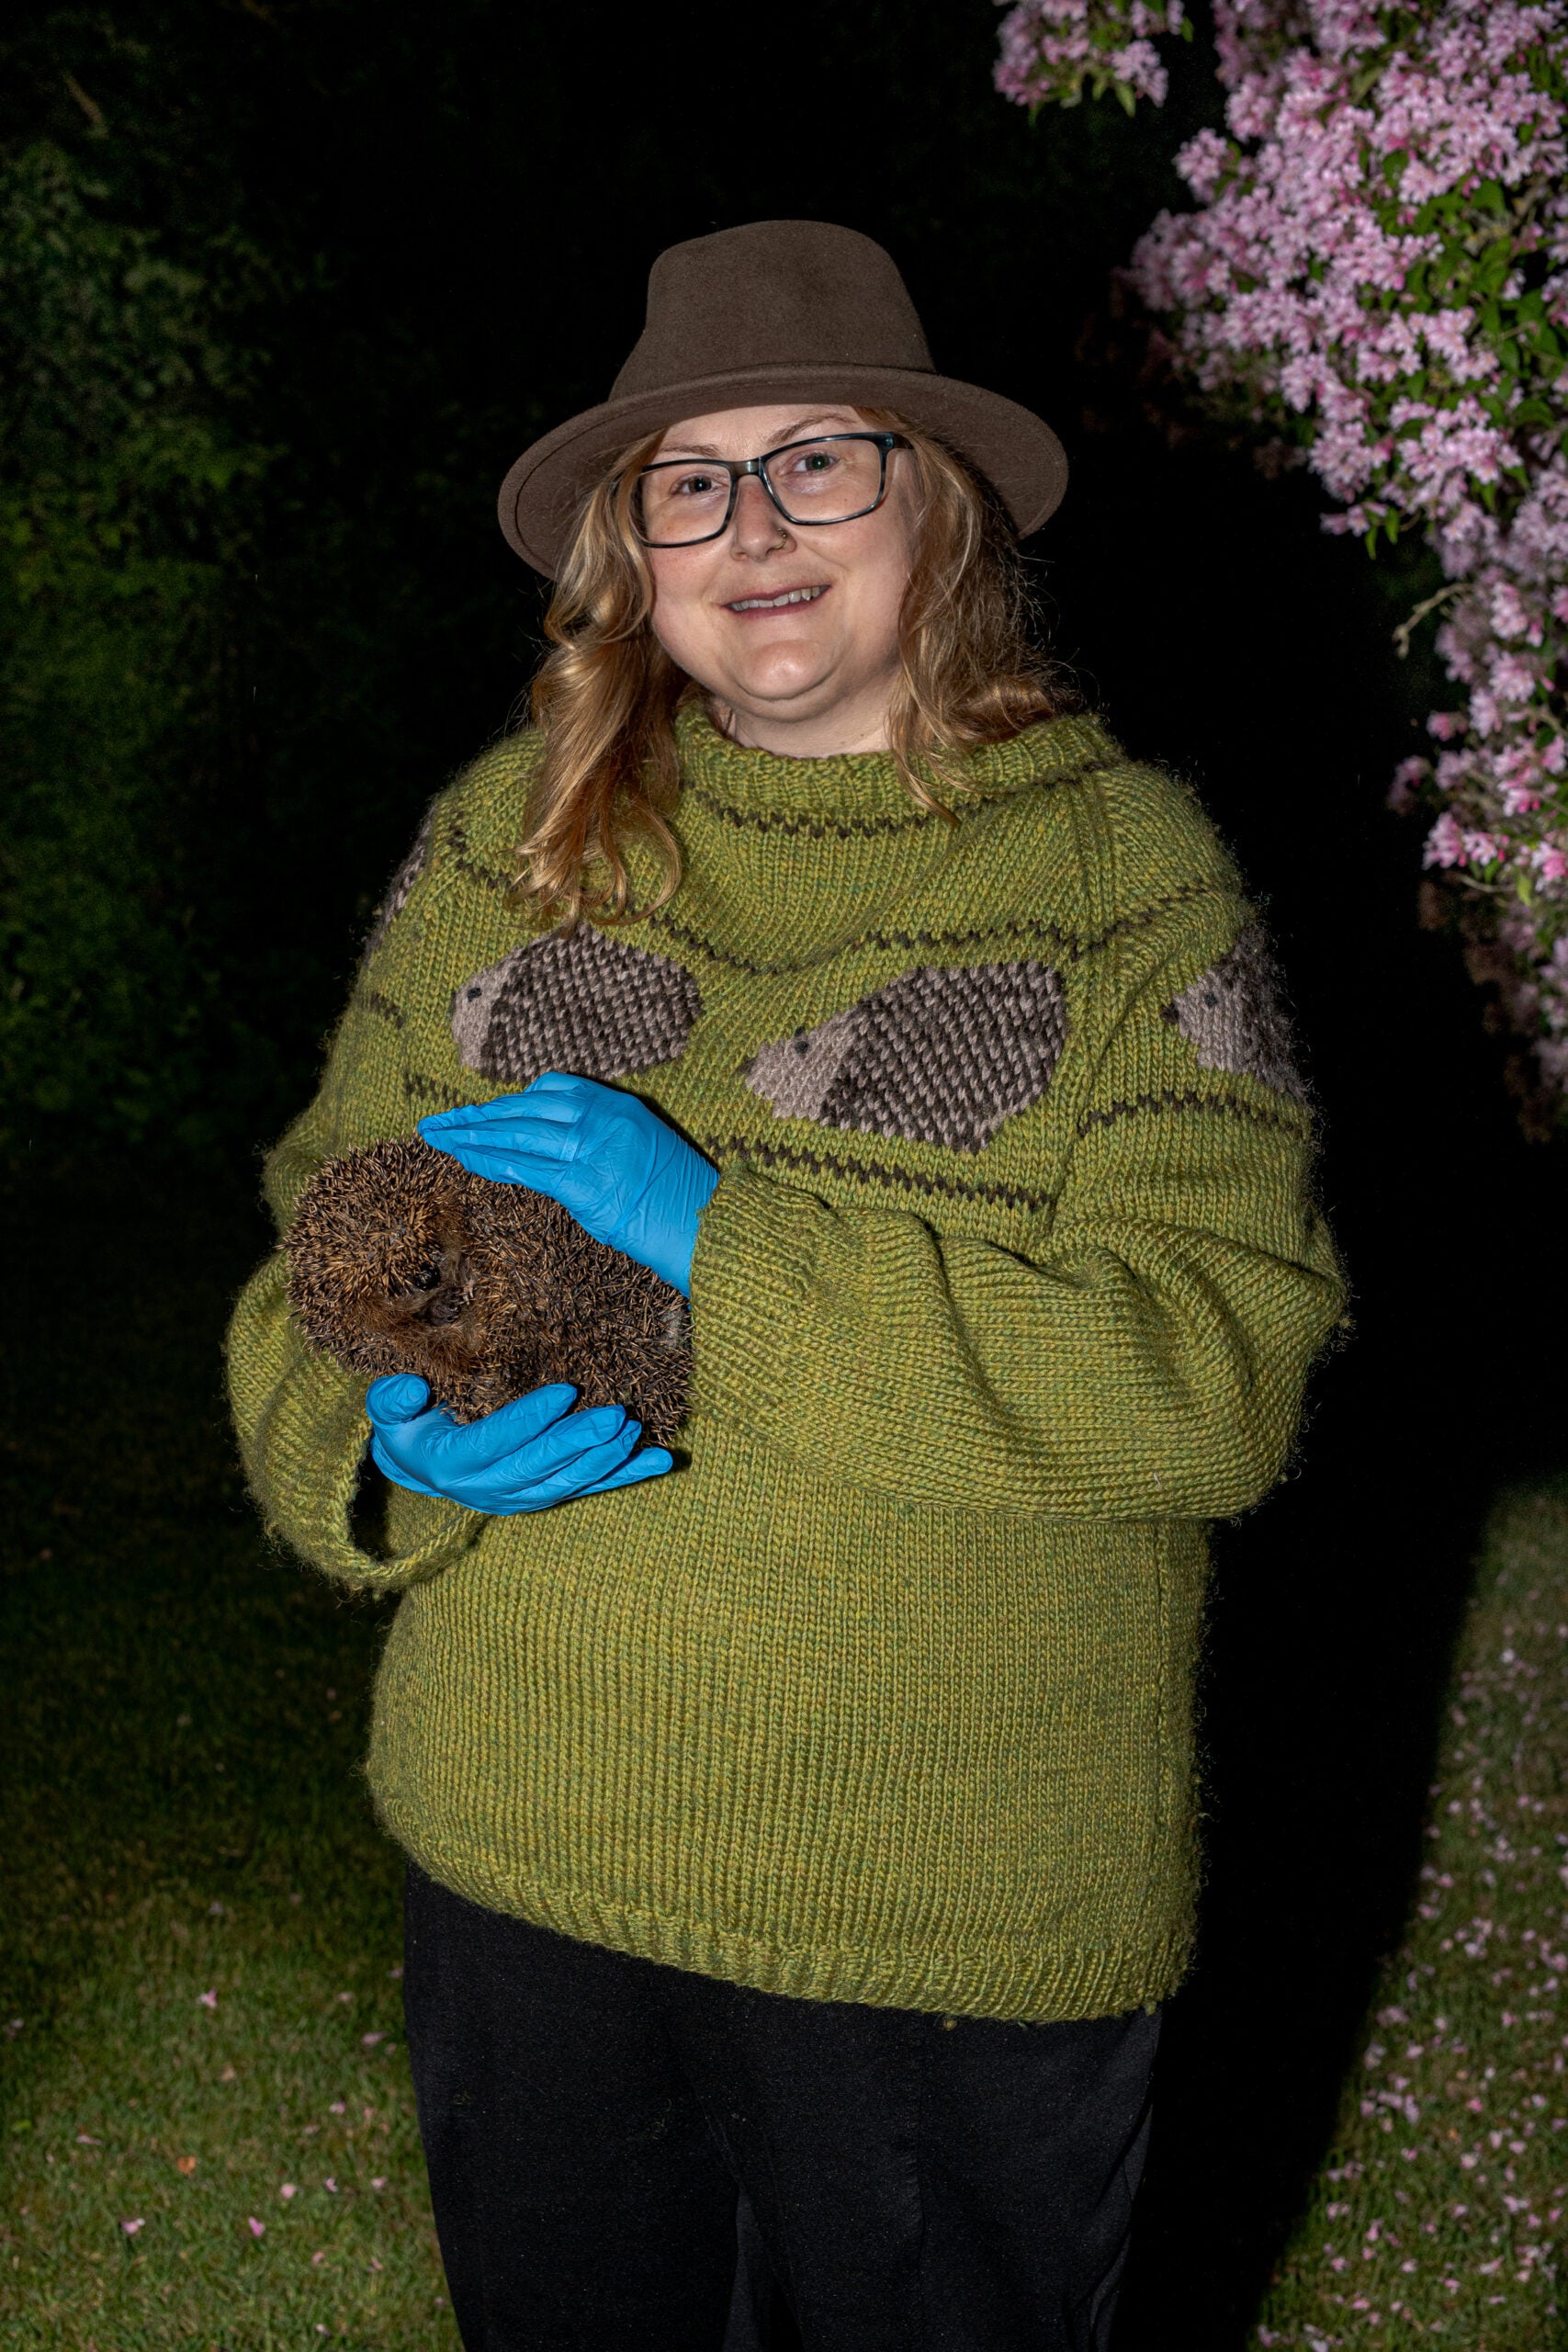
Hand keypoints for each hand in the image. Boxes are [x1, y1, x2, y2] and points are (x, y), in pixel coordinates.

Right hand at [365, 1374, 672, 1515]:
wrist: (418, 1460)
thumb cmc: (408, 1423)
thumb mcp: (389, 1410)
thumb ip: (391, 1399)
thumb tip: (408, 1389)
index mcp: (450, 1465)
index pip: (493, 1443)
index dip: (528, 1421)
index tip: (564, 1391)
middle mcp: (486, 1490)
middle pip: (537, 1469)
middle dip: (577, 1443)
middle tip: (614, 1415)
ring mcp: (519, 1498)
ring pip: (566, 1483)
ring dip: (603, 1460)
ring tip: (632, 1430)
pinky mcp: (545, 1496)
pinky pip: (589, 1489)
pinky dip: (627, 1477)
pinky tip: (663, 1460)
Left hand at [418, 1073, 718, 1296]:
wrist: (704, 1224)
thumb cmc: (677, 1195)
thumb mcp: (644, 1147)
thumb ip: (602, 1138)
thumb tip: (559, 1149)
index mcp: (618, 1106)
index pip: (554, 1088)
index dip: (514, 1100)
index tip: (487, 1111)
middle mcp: (602, 1119)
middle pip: (524, 1109)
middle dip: (477, 1115)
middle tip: (439, 1120)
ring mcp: (592, 1149)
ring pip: (518, 1136)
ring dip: (473, 1137)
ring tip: (439, 1138)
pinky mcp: (583, 1183)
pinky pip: (526, 1169)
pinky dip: (492, 1163)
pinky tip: (467, 1160)